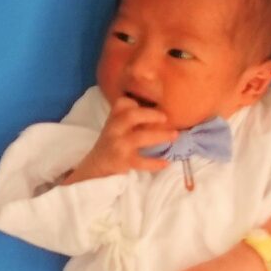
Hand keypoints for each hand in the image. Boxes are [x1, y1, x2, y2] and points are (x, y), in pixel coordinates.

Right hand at [60, 98, 174, 183]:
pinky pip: (141, 162)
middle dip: (150, 114)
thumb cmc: (111, 144)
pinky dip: (155, 162)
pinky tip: (166, 162)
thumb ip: (129, 118)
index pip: (121, 104)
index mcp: (113, 119)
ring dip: (160, 136)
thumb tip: (158, 112)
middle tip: (165, 118)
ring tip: (174, 135)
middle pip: (130, 116)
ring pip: (140, 137)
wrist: (96, 167)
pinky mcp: (122, 161)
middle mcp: (114, 130)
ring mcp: (118, 145)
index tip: (150, 105)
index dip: (135, 103)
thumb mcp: (115, 127)